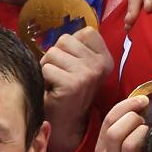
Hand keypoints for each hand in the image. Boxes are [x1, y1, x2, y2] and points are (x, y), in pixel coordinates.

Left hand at [41, 26, 112, 151]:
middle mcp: (101, 65)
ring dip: (48, 67)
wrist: (66, 122)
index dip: (72, 45)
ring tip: (56, 82)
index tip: (73, 64)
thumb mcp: (81, 65)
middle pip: (65, 40)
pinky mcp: (73, 83)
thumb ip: (79, 46)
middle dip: (56, 56)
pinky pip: (47, 68)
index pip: (86, 31)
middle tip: (62, 75)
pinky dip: (44, 79)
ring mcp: (88, 74)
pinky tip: (53, 90)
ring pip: (53, 53)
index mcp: (106, 59)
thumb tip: (67, 29)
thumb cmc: (68, 89)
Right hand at [95, 96, 151, 151]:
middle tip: (147, 108)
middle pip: (111, 121)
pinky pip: (131, 146)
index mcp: (104, 148)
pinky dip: (142, 137)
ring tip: (148, 127)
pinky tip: (151, 139)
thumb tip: (148, 110)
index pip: (109, 118)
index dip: (125, 105)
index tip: (142, 100)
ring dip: (136, 123)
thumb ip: (132, 135)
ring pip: (117, 132)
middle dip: (130, 109)